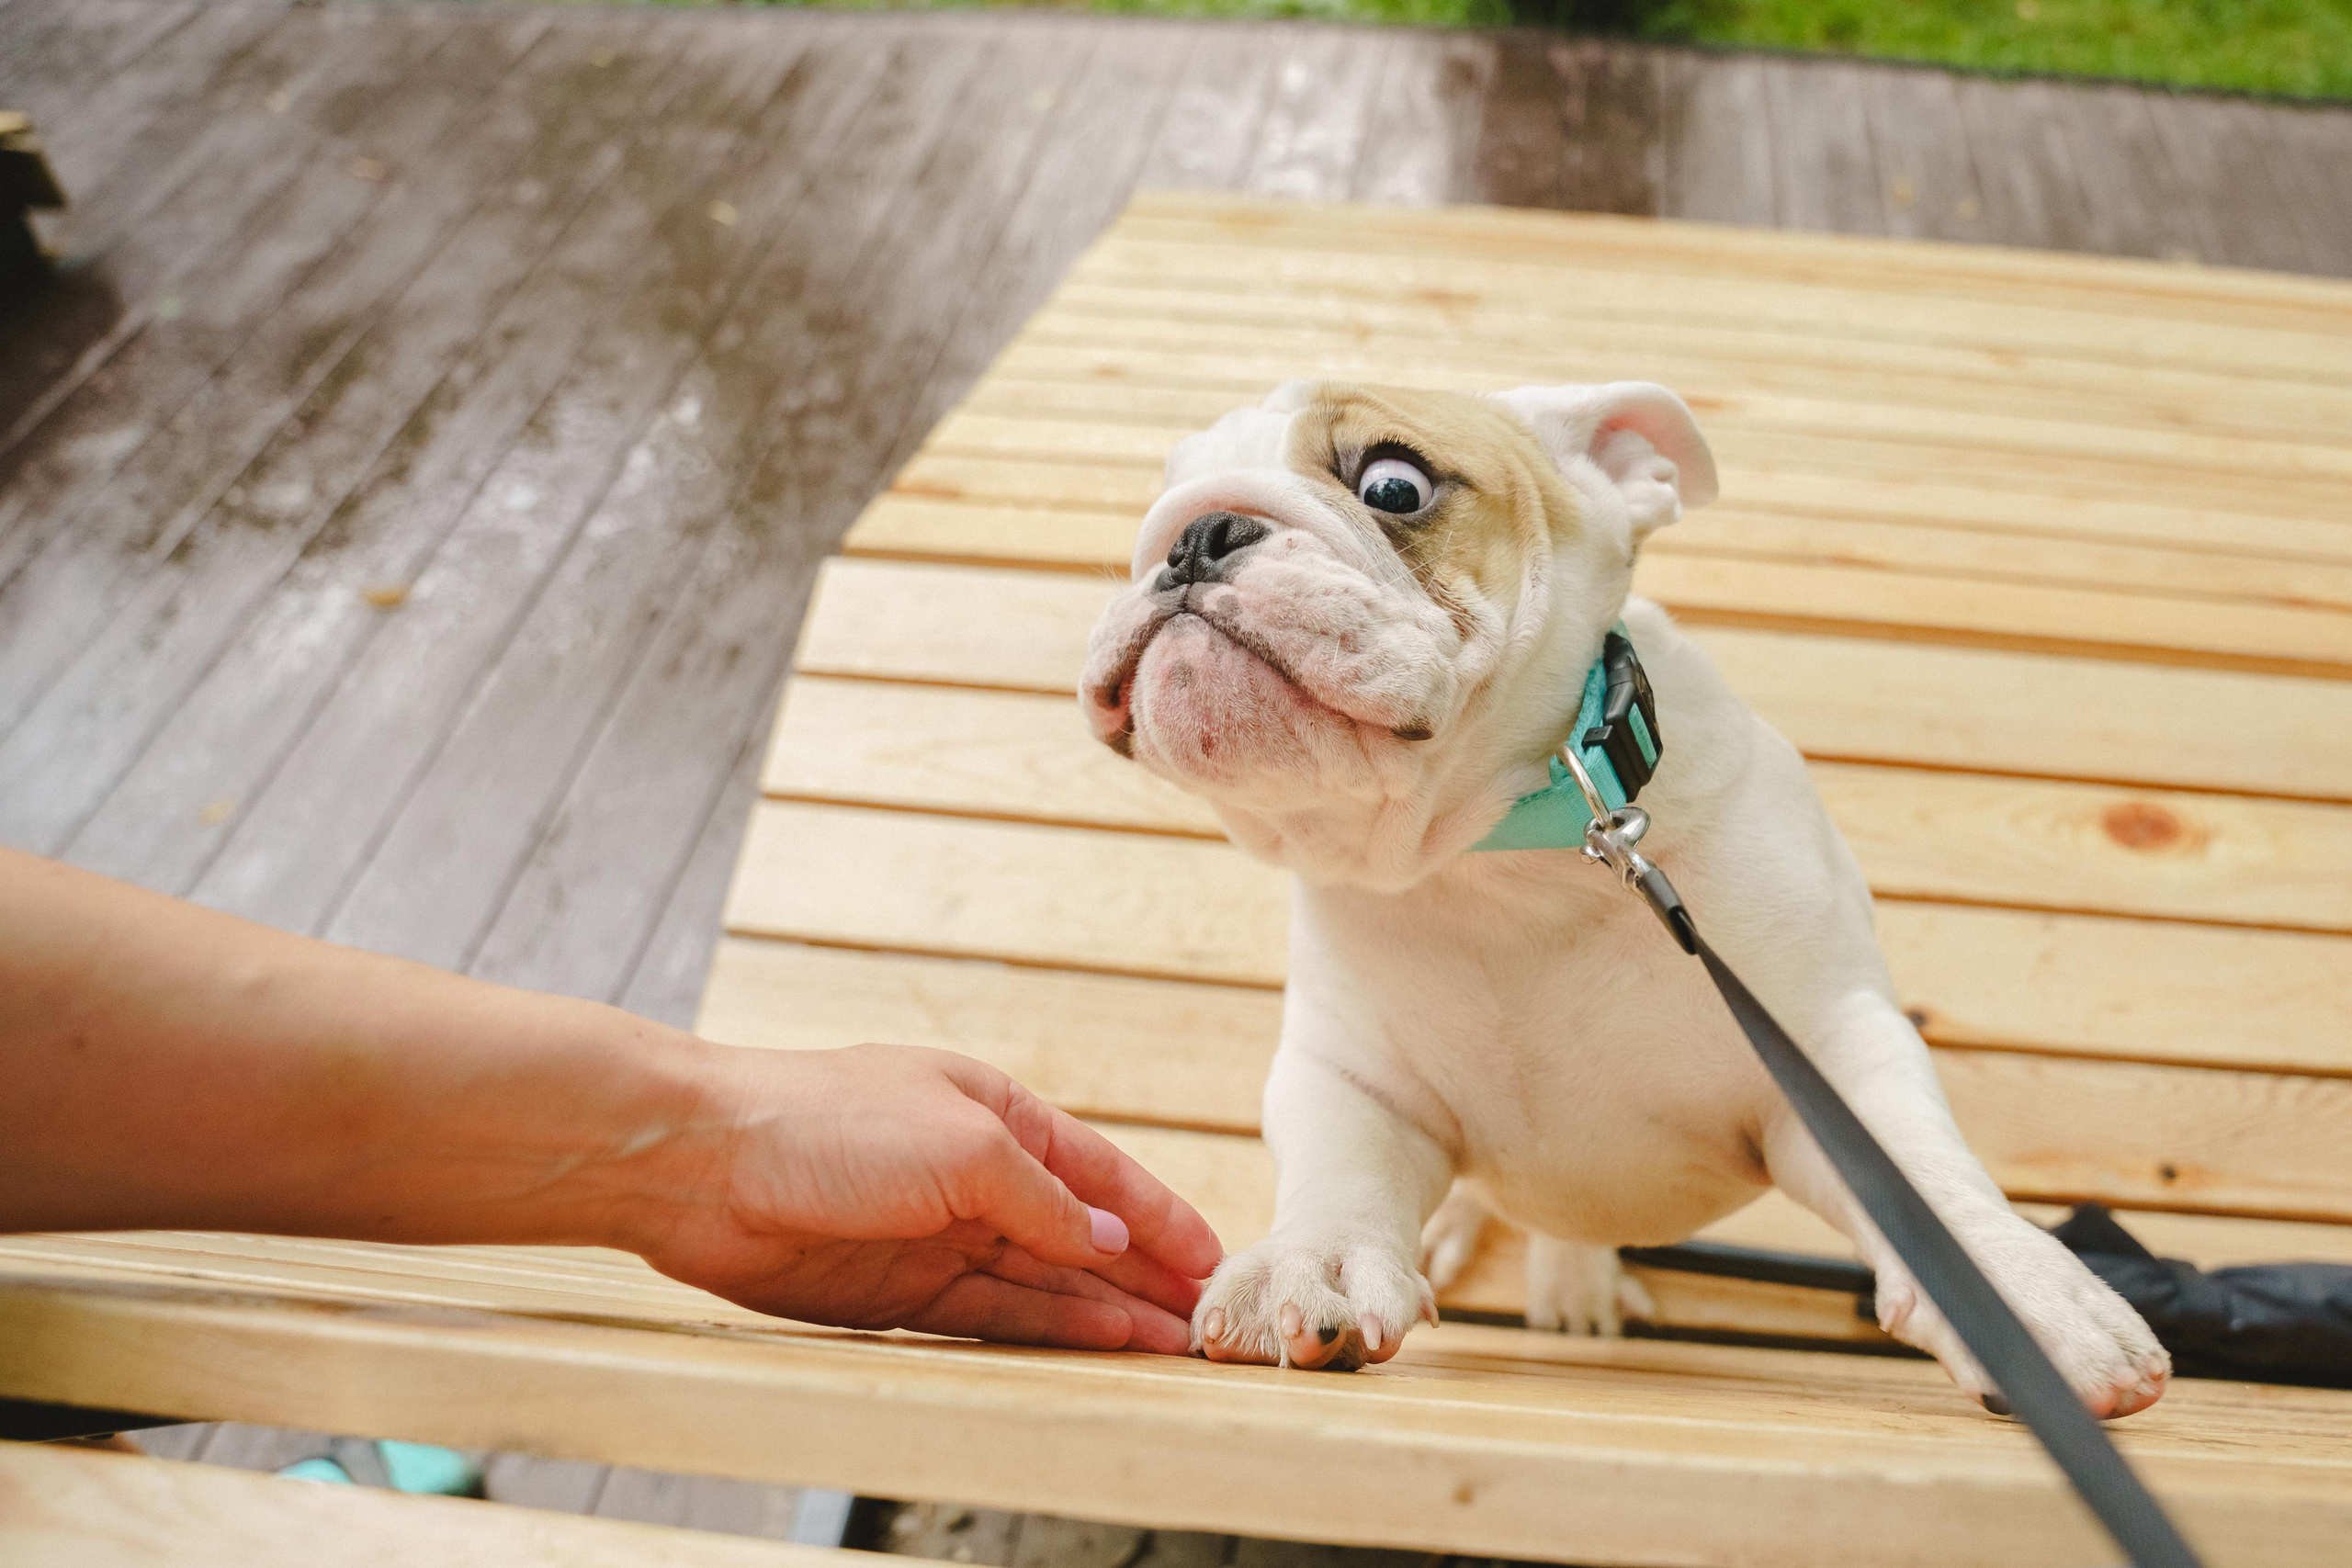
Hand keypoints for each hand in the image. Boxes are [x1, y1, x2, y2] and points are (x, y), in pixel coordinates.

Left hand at [627, 1043, 1223, 1352]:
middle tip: (1207, 1324)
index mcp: (996, 1112)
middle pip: (1078, 1234)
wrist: (699, 1165)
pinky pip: (990, 1314)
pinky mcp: (898, 1290)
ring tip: (1171, 1349)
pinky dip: (1045, 1328)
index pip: (1100, 1172)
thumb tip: (1109, 1241)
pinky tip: (1094, 1343)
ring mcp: (937, 1233)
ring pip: (1043, 1282)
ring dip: (1106, 1312)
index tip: (1215, 1261)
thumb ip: (1042, 1200)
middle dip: (1146, 1277)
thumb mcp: (961, 1147)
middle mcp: (973, 1172)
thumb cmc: (827, 1122)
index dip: (1160, 1218)